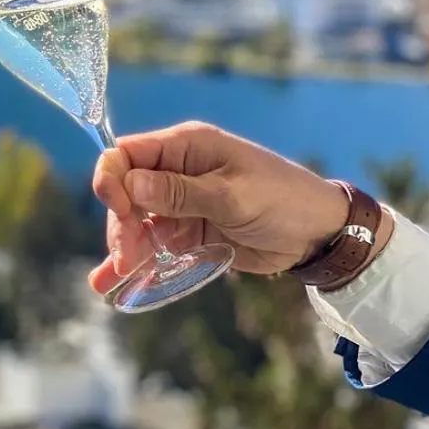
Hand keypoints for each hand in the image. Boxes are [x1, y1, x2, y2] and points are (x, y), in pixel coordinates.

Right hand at [88, 122, 363, 295]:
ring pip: (136, 221)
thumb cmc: (282, 201)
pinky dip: (135, 259)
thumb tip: (131, 184)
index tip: (120, 211)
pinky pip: (153, 243)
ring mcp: (181, 202)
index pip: (128, 153)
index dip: (113, 179)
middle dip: (121, 223)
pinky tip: (109, 281)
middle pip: (126, 192)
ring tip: (118, 276)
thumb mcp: (232, 196)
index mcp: (186, 147)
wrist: (320, 234)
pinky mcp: (189, 231)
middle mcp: (177, 170)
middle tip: (128, 257)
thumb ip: (180, 192)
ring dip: (125, 245)